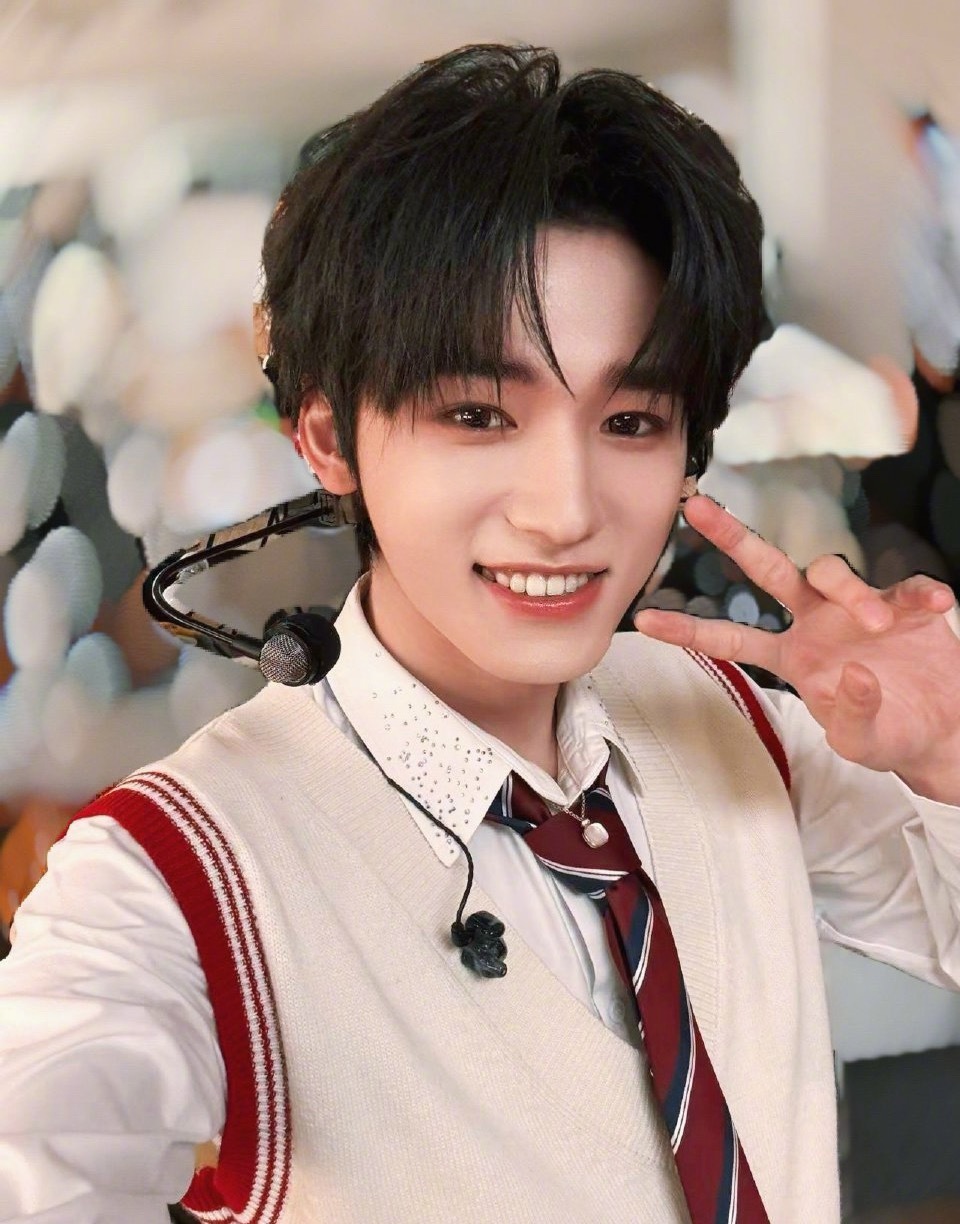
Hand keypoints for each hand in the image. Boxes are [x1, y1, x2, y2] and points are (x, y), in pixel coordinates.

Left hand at [633, 495, 959, 801]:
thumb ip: (850, 717)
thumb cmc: (890, 735)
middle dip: (731, 537)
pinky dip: (918, 591)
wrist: (943, 731)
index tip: (642, 621)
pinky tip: (934, 605)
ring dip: (853, 593)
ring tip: (882, 625)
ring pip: (834, 574)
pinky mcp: (905, 602)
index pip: (730, 639)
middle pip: (767, 569)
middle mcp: (815, 622)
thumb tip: (850, 675)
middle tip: (695, 510)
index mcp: (792, 656)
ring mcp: (856, 607)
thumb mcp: (861, 744)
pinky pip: (905, 584)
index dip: (689, 630)